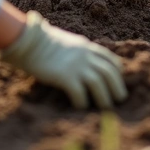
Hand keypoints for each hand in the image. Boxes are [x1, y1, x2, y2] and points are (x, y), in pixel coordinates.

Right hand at [0, 11, 126, 108]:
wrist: (28, 41)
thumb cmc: (43, 42)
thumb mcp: (67, 42)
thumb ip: (77, 51)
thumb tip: (81, 60)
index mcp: (86, 47)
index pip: (109, 59)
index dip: (118, 71)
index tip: (118, 80)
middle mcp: (84, 56)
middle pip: (109, 73)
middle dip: (117, 87)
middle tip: (120, 99)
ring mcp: (75, 66)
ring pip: (98, 84)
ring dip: (105, 98)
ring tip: (106, 107)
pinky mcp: (64, 76)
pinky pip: (79, 93)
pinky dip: (82, 102)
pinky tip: (81, 106)